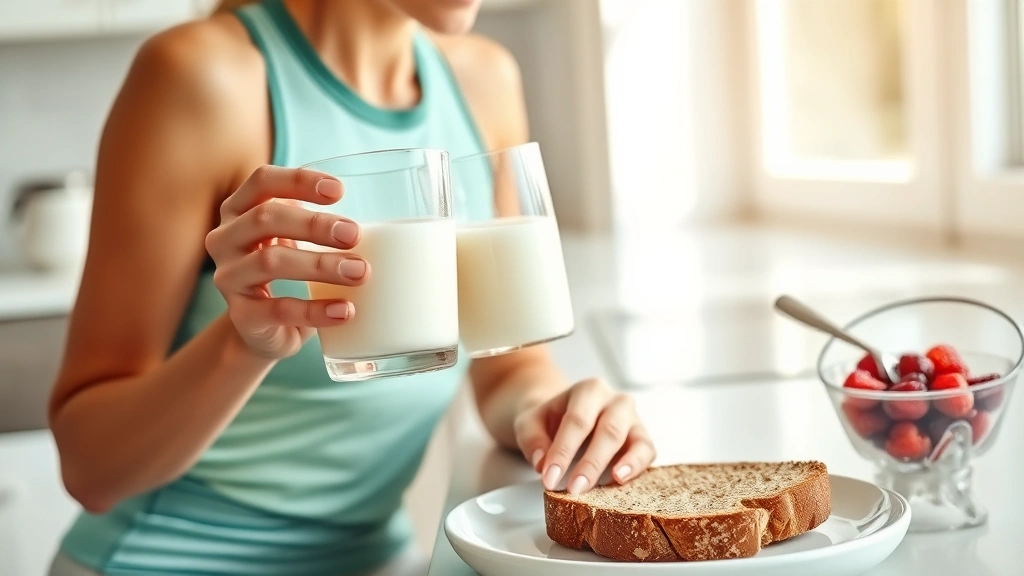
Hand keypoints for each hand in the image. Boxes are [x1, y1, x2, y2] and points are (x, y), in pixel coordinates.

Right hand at [205, 165, 367, 357]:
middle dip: (314, 224)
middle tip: (355, 234)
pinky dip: (316, 310)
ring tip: (361, 272)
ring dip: (320, 265)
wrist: (266, 330)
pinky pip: (278, 310)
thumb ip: (323, 222)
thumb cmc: (290, 272)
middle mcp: (225, 239)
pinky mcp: (242, 316)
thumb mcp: (299, 239)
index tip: (340, 191)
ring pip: (270, 262)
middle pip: (266, 218)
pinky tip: (345, 310)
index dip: (299, 180)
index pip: (262, 181)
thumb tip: (385, 222)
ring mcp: (229, 278)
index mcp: (240, 210)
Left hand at [513, 378, 655, 494]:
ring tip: (613, 481)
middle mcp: (615, 401)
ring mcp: (633, 419)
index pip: (577, 420)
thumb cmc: (549, 419)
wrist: (563, 414)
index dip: (564, 450)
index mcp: (588, 390)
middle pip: (609, 430)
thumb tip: (542, 463)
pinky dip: (638, 465)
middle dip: (592, 462)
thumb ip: (532, 439)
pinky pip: (647, 451)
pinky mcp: (641, 438)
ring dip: (624, 464)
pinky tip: (622, 479)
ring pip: (635, 439)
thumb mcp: (530, 422)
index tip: (550, 478)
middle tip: (575, 488)